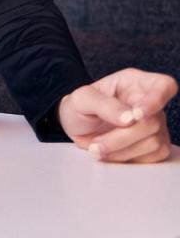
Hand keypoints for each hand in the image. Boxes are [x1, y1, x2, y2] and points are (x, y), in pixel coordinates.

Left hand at [58, 68, 175, 162]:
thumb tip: (130, 118)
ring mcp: (155, 124)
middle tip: (96, 144)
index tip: (137, 115)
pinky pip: (152, 157)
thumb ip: (104, 104)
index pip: (163, 85)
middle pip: (153, 122)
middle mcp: (149, 102)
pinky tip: (110, 153)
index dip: (157, 99)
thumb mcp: (82, 99)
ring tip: (97, 149)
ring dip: (122, 150)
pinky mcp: (154, 145)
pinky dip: (127, 158)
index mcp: (134, 82)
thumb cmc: (79, 106)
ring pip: (153, 143)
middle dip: (122, 137)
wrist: (76, 126)